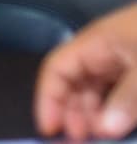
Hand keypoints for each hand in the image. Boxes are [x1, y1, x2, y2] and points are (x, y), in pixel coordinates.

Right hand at [38, 1, 136, 140]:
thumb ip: (127, 99)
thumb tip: (105, 128)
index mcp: (96, 43)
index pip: (57, 69)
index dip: (49, 99)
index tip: (51, 130)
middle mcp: (105, 51)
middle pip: (75, 83)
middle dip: (73, 113)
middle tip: (82, 141)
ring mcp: (125, 59)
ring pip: (98, 90)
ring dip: (96, 114)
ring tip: (102, 137)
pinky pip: (120, 91)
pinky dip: (117, 109)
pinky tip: (123, 125)